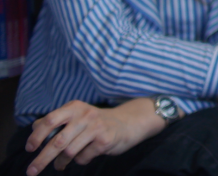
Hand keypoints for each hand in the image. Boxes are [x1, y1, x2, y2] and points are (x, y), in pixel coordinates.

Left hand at [23, 99, 164, 174]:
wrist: (127, 122)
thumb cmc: (94, 122)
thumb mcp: (76, 115)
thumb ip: (56, 120)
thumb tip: (34, 129)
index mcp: (74, 107)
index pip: (50, 120)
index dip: (37, 136)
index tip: (29, 148)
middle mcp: (85, 115)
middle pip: (57, 141)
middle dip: (42, 159)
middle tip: (31, 171)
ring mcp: (96, 127)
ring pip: (69, 152)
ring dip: (61, 162)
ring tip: (60, 165)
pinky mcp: (105, 140)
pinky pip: (83, 157)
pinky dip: (80, 160)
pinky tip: (84, 156)